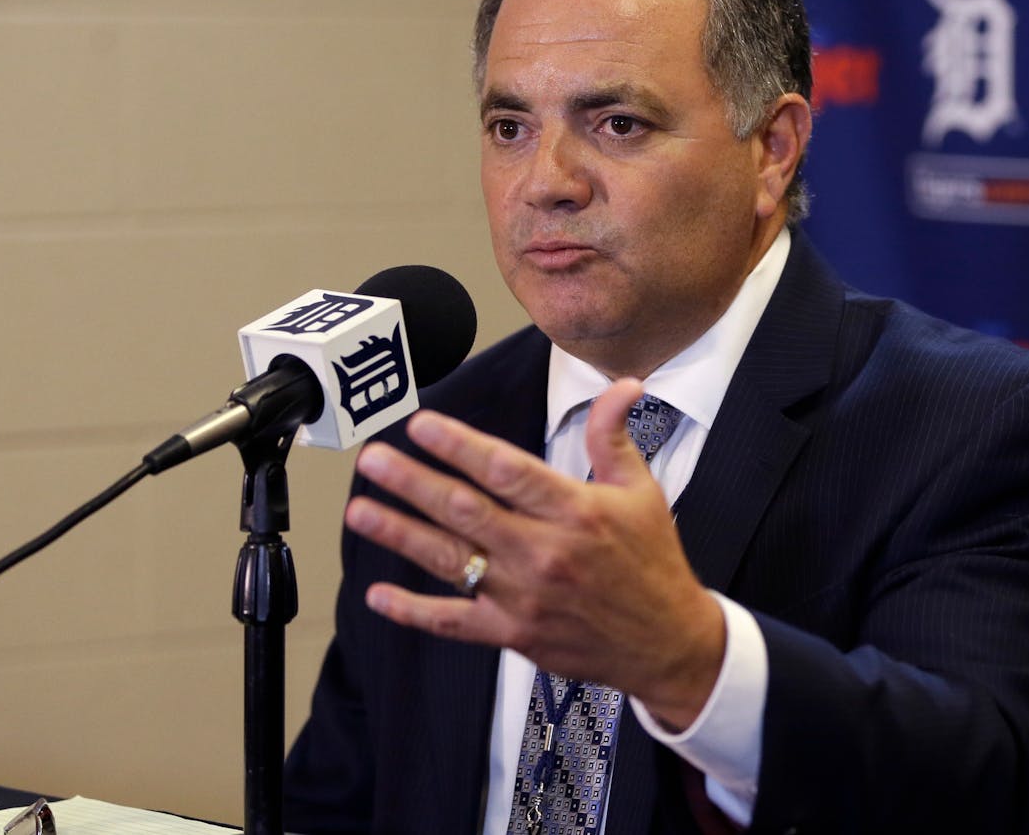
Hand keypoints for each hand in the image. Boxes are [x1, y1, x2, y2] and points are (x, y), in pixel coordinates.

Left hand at [343, 377, 725, 727]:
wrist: (668, 642)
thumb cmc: (653, 562)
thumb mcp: (641, 490)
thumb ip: (614, 436)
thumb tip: (622, 385)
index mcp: (576, 511)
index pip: (506, 469)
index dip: (459, 445)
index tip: (422, 425)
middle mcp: (545, 553)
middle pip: (465, 510)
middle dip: (413, 482)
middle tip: (373, 459)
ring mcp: (525, 597)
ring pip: (450, 560)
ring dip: (400, 533)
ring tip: (359, 510)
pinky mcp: (514, 633)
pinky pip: (454, 622)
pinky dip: (413, 610)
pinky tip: (378, 594)